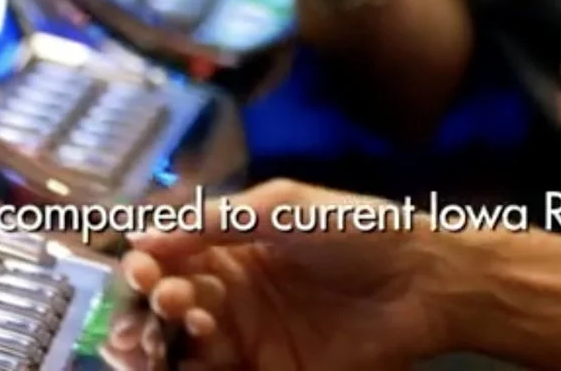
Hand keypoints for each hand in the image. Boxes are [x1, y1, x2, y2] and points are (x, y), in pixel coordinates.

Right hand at [104, 181, 451, 369]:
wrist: (423, 279)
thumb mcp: (281, 207)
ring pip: (182, 349)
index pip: (166, 261)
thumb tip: (140, 233)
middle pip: (165, 310)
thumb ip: (213, 221)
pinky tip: (188, 363)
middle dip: (146, 312)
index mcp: (229, 247)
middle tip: (158, 310)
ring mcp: (248, 338)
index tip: (137, 274)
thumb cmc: (357, 229)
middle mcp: (230, 294)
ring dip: (162, 346)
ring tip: (170, 338)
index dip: (143, 269)